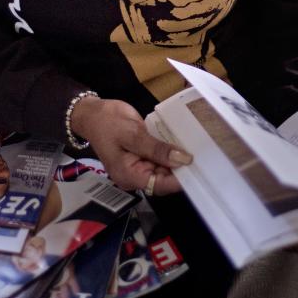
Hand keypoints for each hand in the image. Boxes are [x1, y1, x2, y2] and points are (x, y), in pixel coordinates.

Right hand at [70, 97, 191, 195]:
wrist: (92, 113)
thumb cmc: (106, 123)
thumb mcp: (132, 134)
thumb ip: (157, 149)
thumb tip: (183, 160)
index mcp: (129, 176)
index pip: (160, 185)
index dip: (181, 179)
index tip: (201, 168)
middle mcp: (135, 176)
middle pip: (165, 179)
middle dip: (183, 168)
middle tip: (206, 156)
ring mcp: (139, 166)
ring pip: (165, 168)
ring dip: (179, 159)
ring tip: (200, 149)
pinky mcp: (143, 156)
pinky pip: (161, 158)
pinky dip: (171, 151)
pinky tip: (186, 143)